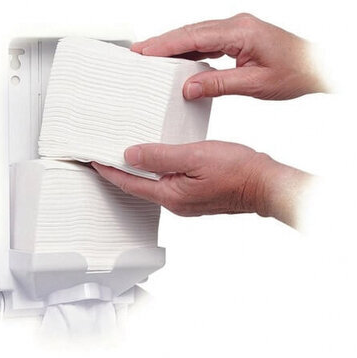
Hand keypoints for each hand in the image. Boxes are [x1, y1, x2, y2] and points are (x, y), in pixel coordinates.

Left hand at [92, 141, 310, 227]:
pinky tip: (157, 159)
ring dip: (137, 170)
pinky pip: (166, 182)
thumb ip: (160, 156)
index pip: (129, 182)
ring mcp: (185, 201)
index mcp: (170, 194)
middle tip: (104, 156)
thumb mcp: (194, 157)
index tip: (93, 160)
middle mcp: (175, 202)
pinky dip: (155, 170)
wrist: (264, 184)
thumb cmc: (236, 171)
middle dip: (119, 171)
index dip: (108, 171)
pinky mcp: (194, 195)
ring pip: (152, 184)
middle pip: (137, 186)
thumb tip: (131, 155)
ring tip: (125, 155)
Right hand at [131, 13, 326, 100]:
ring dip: (174, 46)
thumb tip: (189, 87)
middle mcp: (236, 25)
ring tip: (151, 57)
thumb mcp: (256, 84)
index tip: (144, 50)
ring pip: (196, 35)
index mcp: (241, 31)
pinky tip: (178, 60)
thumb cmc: (294, 72)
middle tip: (138, 52)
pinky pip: (207, 41)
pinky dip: (190, 50)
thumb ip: (219, 84)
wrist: (315, 67)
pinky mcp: (237, 37)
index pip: (194, 36)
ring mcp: (236, 30)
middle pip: (190, 31)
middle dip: (163, 42)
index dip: (166, 44)